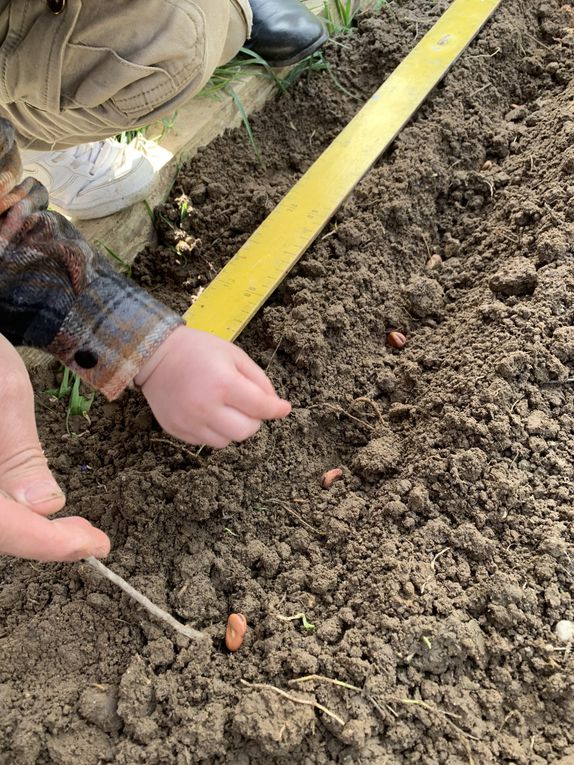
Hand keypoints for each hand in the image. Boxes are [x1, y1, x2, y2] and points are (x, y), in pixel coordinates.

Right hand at [0, 335, 109, 560]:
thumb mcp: (4, 389)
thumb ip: (18, 454)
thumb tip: (46, 507)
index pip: (3, 527)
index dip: (50, 545)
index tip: (96, 545)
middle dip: (39, 540)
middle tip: (88, 537)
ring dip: (25, 529)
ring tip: (69, 528)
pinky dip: (9, 511)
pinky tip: (33, 507)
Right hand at [134, 326, 290, 446]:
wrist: (155, 355)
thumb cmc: (198, 350)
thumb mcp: (234, 354)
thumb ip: (258, 380)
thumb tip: (275, 404)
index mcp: (223, 383)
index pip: (260, 408)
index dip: (276, 409)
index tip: (283, 408)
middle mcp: (205, 407)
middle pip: (246, 431)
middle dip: (254, 420)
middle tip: (248, 406)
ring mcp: (189, 421)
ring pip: (227, 441)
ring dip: (233, 427)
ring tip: (224, 407)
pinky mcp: (176, 430)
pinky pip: (206, 441)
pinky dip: (214, 431)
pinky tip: (207, 411)